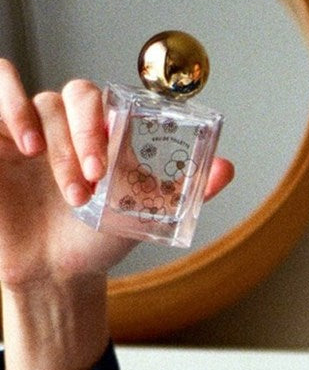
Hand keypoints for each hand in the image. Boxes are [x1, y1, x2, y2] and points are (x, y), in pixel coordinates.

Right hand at [0, 58, 234, 369]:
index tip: (111, 163)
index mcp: (100, 131)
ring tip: (67, 185)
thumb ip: (184, 190)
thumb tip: (226, 168)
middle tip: (95, 178)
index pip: (101, 99)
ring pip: (37, 104)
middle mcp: (64, 124)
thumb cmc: (97, 238)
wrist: (55, 273)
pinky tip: (24, 149)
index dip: (105, 119)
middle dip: (85, 134)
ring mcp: (25, 130)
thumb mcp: (143, 215)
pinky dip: (8, 111)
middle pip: (72, 96)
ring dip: (55, 140)